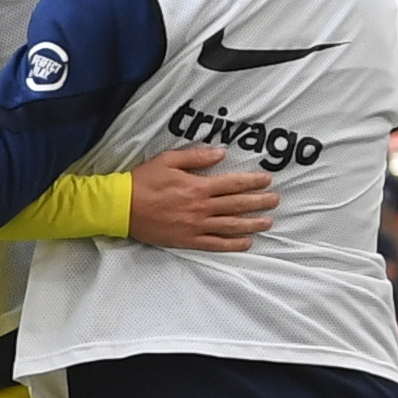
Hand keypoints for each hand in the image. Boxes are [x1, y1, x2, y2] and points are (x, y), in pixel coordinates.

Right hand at [124, 145, 277, 252]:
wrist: (122, 207)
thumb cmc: (144, 181)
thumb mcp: (168, 160)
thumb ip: (197, 157)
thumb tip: (221, 153)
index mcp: (198, 186)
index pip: (233, 184)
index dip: (252, 181)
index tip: (267, 180)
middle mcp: (201, 208)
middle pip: (237, 205)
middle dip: (259, 202)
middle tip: (275, 200)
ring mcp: (195, 226)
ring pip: (231, 226)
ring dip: (252, 224)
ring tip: (268, 222)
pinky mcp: (187, 240)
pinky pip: (215, 244)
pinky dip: (232, 245)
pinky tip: (246, 243)